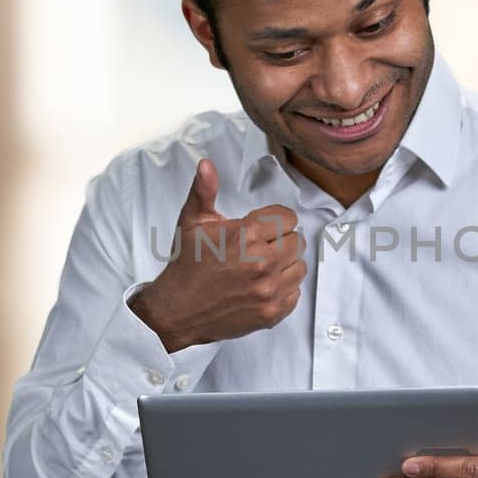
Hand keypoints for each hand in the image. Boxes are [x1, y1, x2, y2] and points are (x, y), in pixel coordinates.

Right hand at [128, 158, 307, 351]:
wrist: (178, 309)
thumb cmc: (187, 265)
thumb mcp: (193, 222)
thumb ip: (204, 191)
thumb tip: (206, 164)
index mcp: (247, 235)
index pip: (288, 218)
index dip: (275, 221)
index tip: (262, 228)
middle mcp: (262, 262)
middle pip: (296, 241)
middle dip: (280, 241)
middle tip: (260, 248)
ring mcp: (268, 290)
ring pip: (300, 267)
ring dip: (285, 265)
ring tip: (263, 266)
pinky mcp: (271, 312)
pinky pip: (295, 293)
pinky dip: (283, 289)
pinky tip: (263, 285)